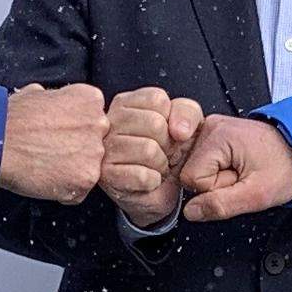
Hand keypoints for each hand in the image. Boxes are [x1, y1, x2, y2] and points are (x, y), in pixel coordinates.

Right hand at [0, 82, 109, 202]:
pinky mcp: (86, 178)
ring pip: (90, 168)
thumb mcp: (36, 93)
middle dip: (77, 151)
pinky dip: (64, 191)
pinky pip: (79, 191)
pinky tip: (45, 179)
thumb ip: (57, 99)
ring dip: (71, 171)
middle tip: (51, 151)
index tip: (59, 134)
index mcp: (90, 99)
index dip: (75, 130)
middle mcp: (99, 124)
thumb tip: (54, 103)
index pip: (94, 120)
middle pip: (96, 144)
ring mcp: (95, 153)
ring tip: (45, 165)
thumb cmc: (9, 120)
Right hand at [100, 88, 203, 226]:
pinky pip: (143, 176)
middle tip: (163, 153)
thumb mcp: (186, 124)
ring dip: (161, 164)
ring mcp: (104, 149)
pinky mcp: (106, 176)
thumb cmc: (169, 153)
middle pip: (154, 123)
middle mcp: (109, 121)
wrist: (160, 192)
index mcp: (126, 103)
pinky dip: (153, 181)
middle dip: (168, 144)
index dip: (171, 119)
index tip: (166, 133)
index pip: (157, 99)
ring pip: (148, 150)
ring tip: (155, 167)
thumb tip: (179, 130)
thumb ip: (187, 112)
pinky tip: (147, 181)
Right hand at [177, 113, 291, 221]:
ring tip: (238, 170)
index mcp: (218, 136)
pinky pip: (197, 160)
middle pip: (188, 170)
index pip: (191, 178)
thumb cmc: (285, 168)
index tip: (238, 181)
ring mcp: (209, 128)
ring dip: (213, 176)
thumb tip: (191, 211)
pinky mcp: (211, 133)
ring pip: (191, 165)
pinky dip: (212, 169)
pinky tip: (230, 166)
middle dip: (213, 182)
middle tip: (240, 176)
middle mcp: (210, 126)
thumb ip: (221, 205)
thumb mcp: (257, 195)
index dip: (214, 189)